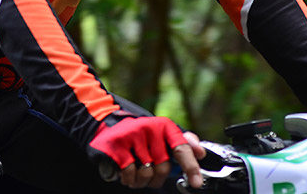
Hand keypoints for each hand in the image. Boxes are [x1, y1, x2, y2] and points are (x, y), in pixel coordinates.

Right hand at [89, 117, 205, 188]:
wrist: (105, 124)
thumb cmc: (139, 135)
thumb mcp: (161, 134)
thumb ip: (182, 142)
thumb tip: (201, 152)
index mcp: (163, 126)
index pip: (181, 148)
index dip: (191, 167)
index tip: (196, 183)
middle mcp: (149, 128)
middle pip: (163, 168)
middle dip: (157, 178)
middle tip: (149, 175)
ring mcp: (132, 136)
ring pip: (146, 173)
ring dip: (141, 180)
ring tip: (135, 172)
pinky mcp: (117, 145)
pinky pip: (130, 173)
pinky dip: (128, 178)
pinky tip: (124, 172)